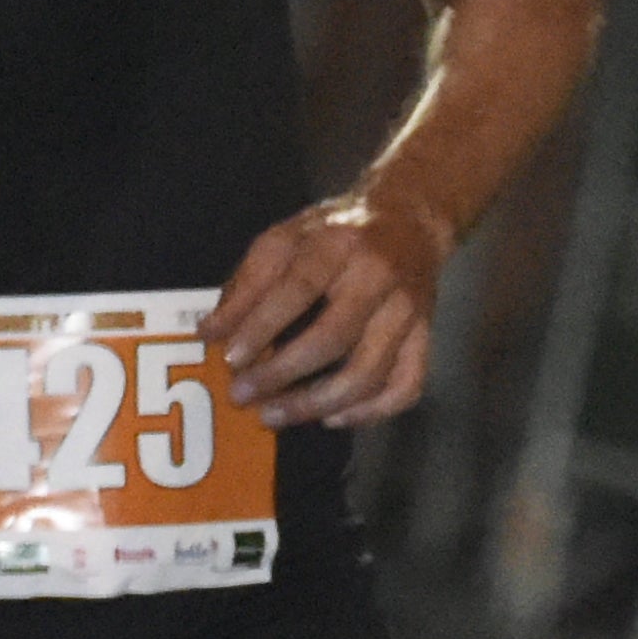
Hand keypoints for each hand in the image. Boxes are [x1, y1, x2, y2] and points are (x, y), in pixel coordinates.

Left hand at [207, 189, 438, 426]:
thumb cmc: (334, 233)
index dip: (262, 327)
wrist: (409, 220)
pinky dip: (369, 412)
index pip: (299, 288)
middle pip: (334, 337)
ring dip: (318, 404)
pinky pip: (405, 387)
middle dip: (283, 373)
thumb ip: (247, 284)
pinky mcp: (426, 337)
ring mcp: (409, 311)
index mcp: (339, 244)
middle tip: (243, 396)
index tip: (230, 359)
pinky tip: (332, 419)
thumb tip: (211, 334)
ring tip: (276, 415)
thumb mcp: (285, 239)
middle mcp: (380, 277)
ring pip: (369, 373)